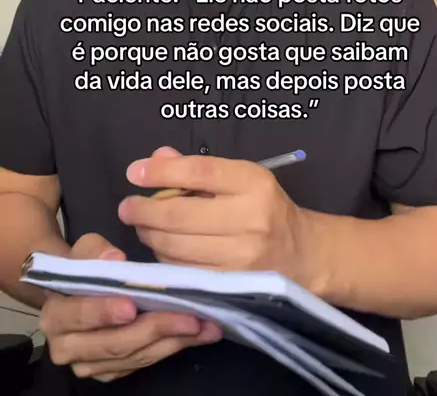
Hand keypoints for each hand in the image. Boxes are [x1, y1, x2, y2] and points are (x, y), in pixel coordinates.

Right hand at [39, 232, 221, 382]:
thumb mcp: (84, 249)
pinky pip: (144, 363)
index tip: (132, 306)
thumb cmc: (84, 266)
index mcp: (56, 316)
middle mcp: (67, 348)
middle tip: (189, 318)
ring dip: (173, 341)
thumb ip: (95, 251)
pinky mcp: (111, 372)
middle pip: (114, 344)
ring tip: (204, 325)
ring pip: (134, 357)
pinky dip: (172, 348)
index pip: (79, 316)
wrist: (76, 293)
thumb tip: (114, 259)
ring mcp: (90, 365)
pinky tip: (198, 335)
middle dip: (154, 329)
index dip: (104, 312)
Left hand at [118, 147, 312, 285]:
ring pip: (176, 247)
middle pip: (179, 215)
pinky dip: (165, 259)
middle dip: (144, 210)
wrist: (302, 254)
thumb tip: (157, 158)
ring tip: (143, 226)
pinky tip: (163, 248)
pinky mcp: (231, 285)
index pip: (198, 172)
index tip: (134, 172)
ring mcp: (241, 257)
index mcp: (253, 183)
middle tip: (127, 207)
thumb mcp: (241, 178)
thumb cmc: (266, 207)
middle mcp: (250, 219)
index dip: (161, 172)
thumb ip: (199, 168)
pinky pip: (183, 271)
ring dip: (150, 235)